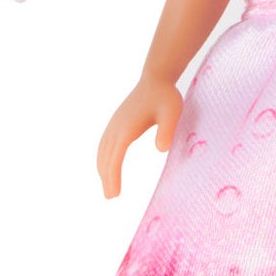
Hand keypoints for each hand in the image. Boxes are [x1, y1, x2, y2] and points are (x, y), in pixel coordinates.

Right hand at [96, 74, 183, 198]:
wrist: (156, 78)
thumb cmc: (166, 96)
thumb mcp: (172, 112)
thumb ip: (166, 130)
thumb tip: (160, 150)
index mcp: (127, 127)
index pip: (116, 156)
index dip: (113, 176)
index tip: (114, 194)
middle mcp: (116, 126)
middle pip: (106, 156)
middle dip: (106, 178)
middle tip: (110, 198)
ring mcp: (114, 123)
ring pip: (102, 151)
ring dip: (103, 169)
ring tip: (108, 188)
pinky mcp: (116, 122)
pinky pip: (105, 144)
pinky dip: (103, 158)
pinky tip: (107, 166)